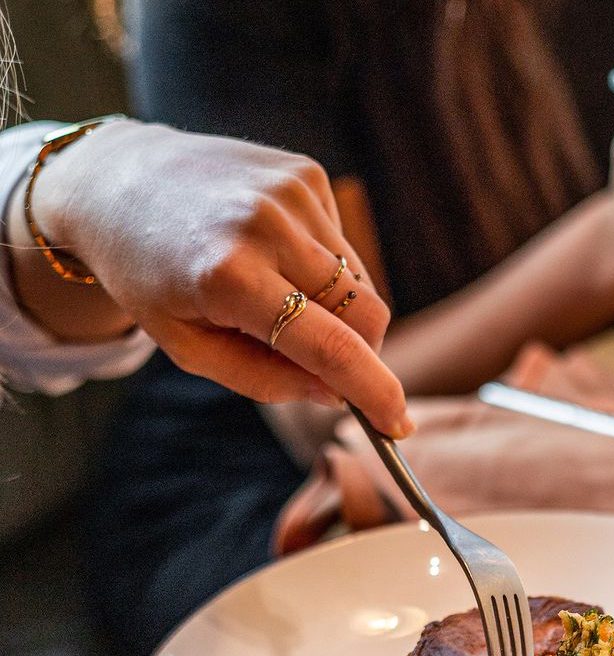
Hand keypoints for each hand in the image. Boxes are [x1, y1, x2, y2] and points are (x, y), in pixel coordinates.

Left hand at [26, 121, 410, 436]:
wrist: (117, 180)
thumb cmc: (149, 275)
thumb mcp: (188, 347)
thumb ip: (264, 380)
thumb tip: (335, 394)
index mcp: (228, 278)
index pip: (332, 347)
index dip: (375, 392)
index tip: (398, 424)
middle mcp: (266, 226)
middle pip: (367, 314)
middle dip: (362, 353)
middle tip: (328, 367)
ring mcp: (291, 193)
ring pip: (361, 283)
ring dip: (338, 310)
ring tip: (278, 296)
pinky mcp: (306, 174)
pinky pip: (343, 248)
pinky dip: (324, 269)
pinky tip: (275, 256)